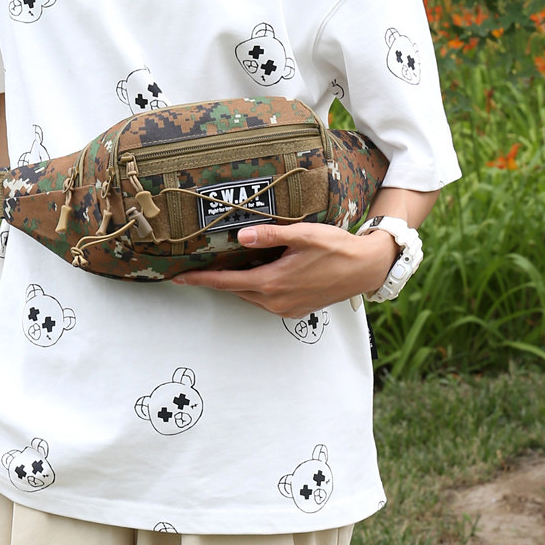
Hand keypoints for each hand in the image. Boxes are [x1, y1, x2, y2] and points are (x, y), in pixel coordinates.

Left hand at [172, 223, 398, 316]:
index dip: (201, 280)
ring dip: (237, 282)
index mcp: (273, 282)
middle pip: (235, 290)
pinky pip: (265, 300)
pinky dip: (255, 287)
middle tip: (197, 266)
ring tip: (227, 264)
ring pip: (250, 295)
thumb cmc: (336, 248)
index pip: (227, 282)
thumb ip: (270, 236)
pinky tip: (258, 271)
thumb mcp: (303, 235)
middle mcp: (276, 300)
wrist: (365, 268)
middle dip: (216, 279)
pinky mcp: (295, 310)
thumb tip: (240, 238)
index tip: (179, 279)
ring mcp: (286, 308)